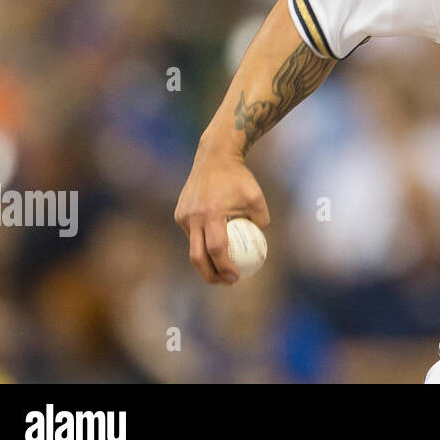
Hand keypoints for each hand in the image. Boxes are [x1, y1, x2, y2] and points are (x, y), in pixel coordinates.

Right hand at [174, 147, 270, 284]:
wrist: (214, 157)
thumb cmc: (239, 178)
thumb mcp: (257, 197)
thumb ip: (260, 221)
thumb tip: (260, 243)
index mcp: (212, 214)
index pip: (217, 249)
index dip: (225, 267)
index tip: (236, 277)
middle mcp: (193, 217)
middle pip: (198, 257)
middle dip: (209, 275)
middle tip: (224, 282)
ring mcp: (183, 216)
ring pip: (193, 246)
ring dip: (206, 259)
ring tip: (222, 267)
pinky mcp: (179, 213)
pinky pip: (191, 233)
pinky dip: (202, 241)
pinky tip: (215, 241)